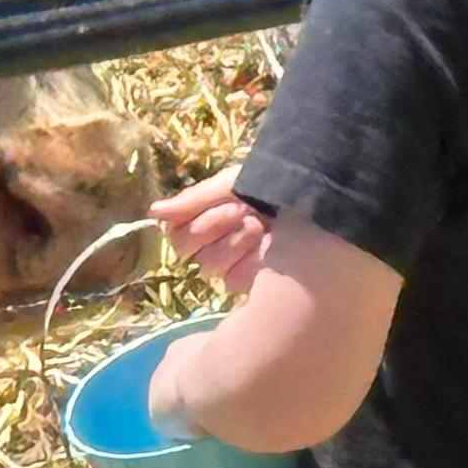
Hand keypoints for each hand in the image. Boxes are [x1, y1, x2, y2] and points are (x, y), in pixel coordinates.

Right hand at [150, 162, 273, 295]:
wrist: (314, 196)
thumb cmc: (274, 184)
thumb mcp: (234, 183)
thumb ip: (195, 200)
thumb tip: (153, 212)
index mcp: (206, 220)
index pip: (178, 234)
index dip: (200, 222)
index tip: (231, 204)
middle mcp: (215, 244)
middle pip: (191, 251)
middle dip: (221, 227)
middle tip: (250, 213)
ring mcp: (233, 265)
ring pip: (212, 266)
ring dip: (238, 243)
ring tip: (265, 228)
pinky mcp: (253, 284)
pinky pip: (237, 279)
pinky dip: (254, 261)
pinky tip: (274, 248)